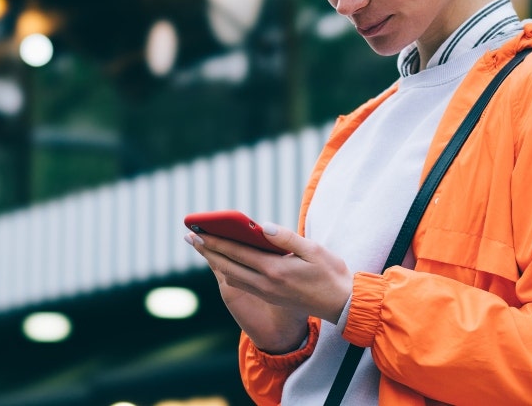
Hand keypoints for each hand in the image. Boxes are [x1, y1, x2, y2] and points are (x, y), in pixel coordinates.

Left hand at [187, 223, 352, 352]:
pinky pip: (242, 282)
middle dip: (207, 251)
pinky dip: (228, 270)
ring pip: (232, 276)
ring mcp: (266, 293)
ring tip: (203, 247)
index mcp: (274, 270)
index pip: (237, 253)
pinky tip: (225, 262)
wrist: (341, 305)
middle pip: (227, 266)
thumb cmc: (330, 274)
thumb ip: (286, 238)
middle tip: (189, 237)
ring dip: (215, 261)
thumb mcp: (313, 250)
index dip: (215, 241)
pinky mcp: (270, 297)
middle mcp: (265, 284)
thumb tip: (263, 227)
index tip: (197, 232)